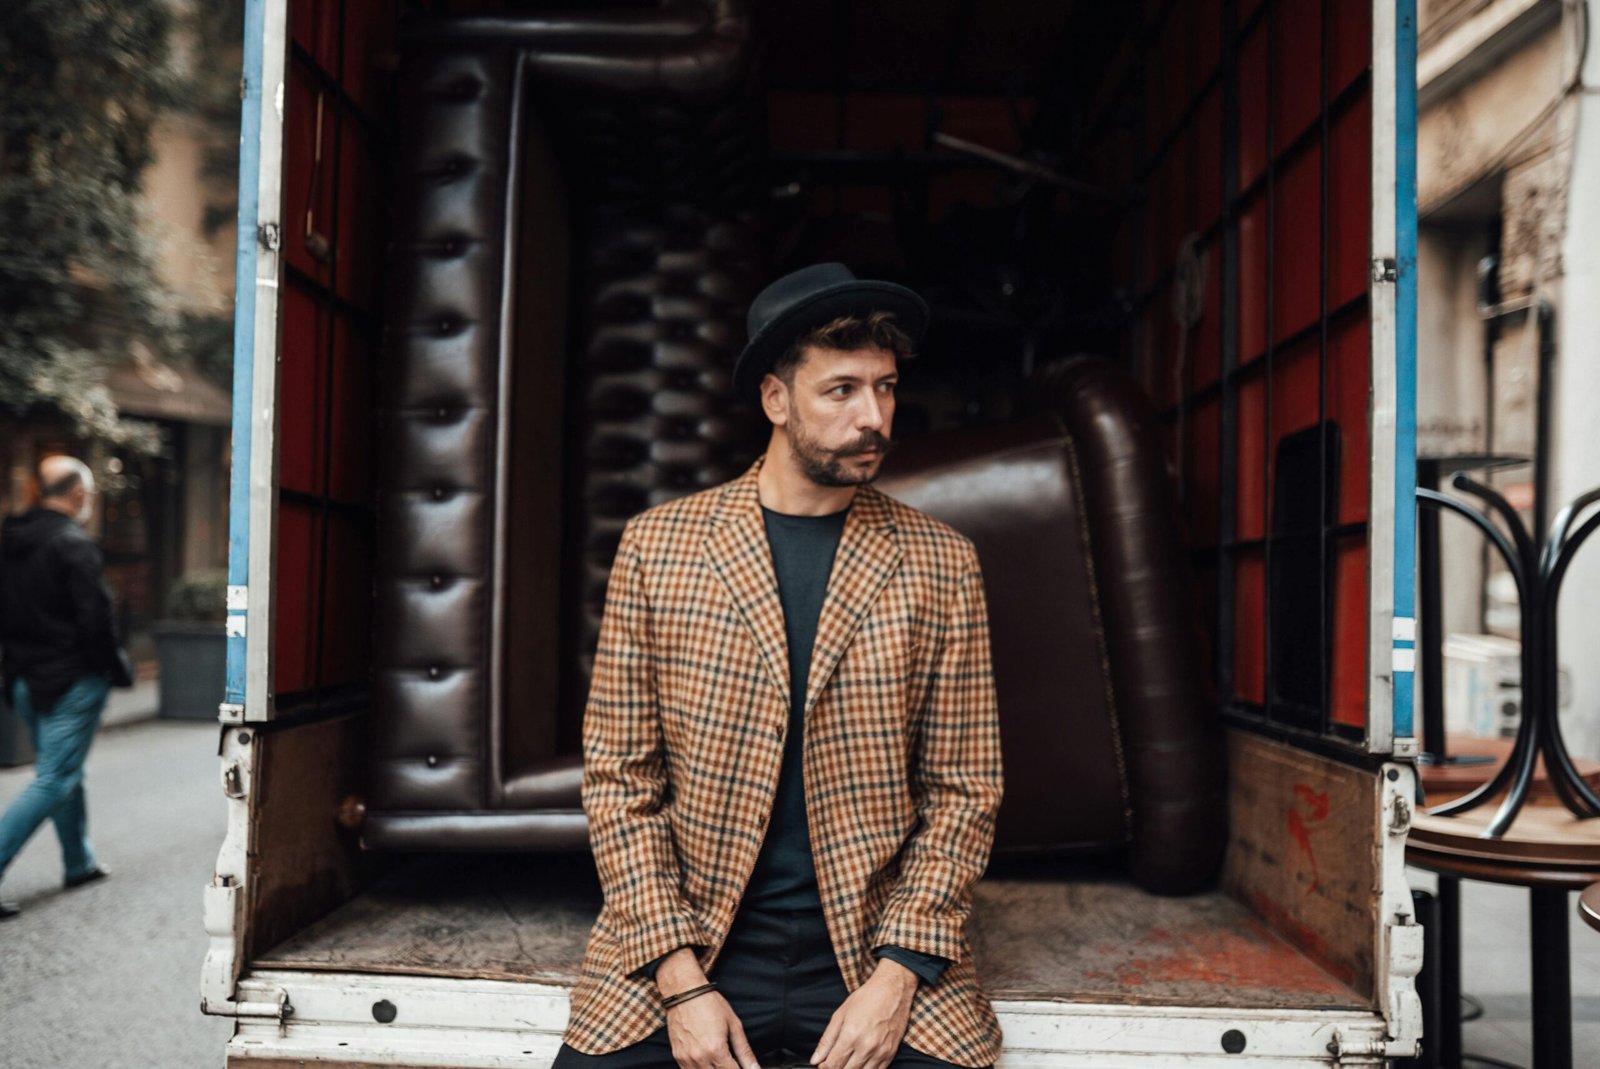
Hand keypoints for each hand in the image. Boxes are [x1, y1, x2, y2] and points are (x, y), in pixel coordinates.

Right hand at [656, 949, 760, 1068]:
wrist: (684, 992)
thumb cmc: (709, 1004)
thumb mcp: (733, 1024)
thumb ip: (744, 1051)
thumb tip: (754, 1068)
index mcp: (715, 1050)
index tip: (743, 1068)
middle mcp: (699, 1057)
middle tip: (731, 1062)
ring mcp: (686, 1058)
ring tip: (720, 1061)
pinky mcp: (677, 1056)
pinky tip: (707, 1062)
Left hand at [809, 958, 917, 1068]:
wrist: (893, 990)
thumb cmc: (867, 998)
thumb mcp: (840, 1014)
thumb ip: (827, 1040)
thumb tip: (815, 1059)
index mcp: (851, 1035)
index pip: (833, 1065)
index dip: (825, 1068)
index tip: (822, 1065)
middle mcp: (866, 1047)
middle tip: (834, 1062)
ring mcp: (880, 1052)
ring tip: (847, 1062)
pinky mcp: (891, 1053)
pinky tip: (861, 1064)